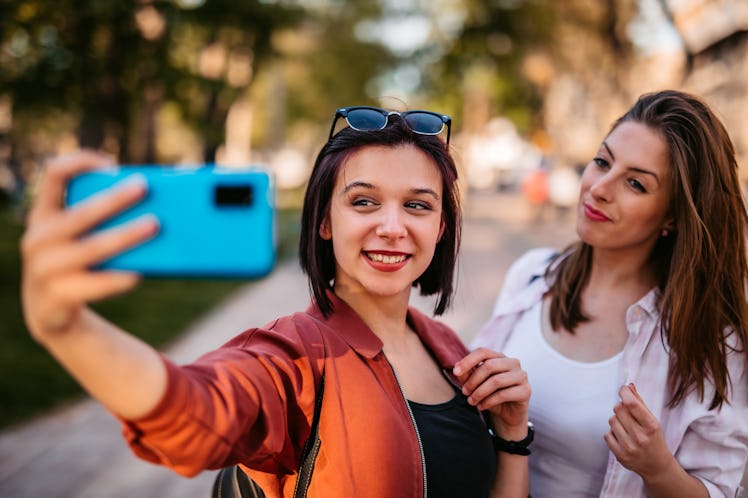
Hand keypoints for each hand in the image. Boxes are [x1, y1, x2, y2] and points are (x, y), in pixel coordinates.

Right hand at [20, 150, 156, 340]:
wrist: (48, 309)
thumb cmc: (76, 261)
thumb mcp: (78, 236)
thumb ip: (101, 218)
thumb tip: (157, 206)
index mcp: (44, 214)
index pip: (54, 173)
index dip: (81, 162)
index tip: (112, 165)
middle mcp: (39, 237)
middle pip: (81, 212)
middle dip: (114, 199)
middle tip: (144, 188)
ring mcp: (44, 268)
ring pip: (91, 248)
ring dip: (125, 235)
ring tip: (154, 226)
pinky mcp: (56, 296)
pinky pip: (93, 284)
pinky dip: (117, 278)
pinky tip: (138, 274)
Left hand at [453, 348, 529, 434]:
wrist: (507, 415)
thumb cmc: (490, 395)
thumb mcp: (475, 384)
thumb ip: (467, 375)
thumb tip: (458, 370)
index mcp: (500, 357)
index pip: (483, 352)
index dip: (468, 360)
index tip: (455, 372)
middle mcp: (513, 362)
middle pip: (489, 366)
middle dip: (473, 380)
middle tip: (465, 392)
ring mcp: (521, 375)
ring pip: (496, 380)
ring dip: (479, 392)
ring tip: (471, 401)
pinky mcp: (526, 390)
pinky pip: (504, 394)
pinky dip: (488, 401)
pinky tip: (482, 406)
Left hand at [605, 384, 673, 478]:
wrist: (657, 466)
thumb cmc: (654, 439)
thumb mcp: (652, 420)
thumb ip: (640, 403)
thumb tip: (628, 386)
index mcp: (651, 426)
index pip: (632, 405)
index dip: (625, 393)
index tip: (623, 390)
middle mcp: (640, 437)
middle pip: (618, 409)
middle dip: (620, 407)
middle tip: (626, 412)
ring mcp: (629, 447)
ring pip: (611, 420)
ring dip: (616, 420)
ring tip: (626, 427)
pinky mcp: (620, 455)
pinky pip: (607, 434)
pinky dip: (612, 433)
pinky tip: (622, 437)